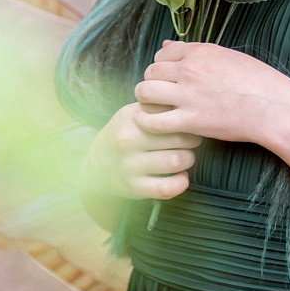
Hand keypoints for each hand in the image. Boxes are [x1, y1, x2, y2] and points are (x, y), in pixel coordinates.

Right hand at [80, 102, 200, 224]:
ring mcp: (130, 165)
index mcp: (131, 117)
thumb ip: (157, 106)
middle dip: (192, 140)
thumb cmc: (126, 134)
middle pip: (178, 137)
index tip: (187, 122)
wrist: (97, 165)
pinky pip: (166, 188)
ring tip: (185, 157)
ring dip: (188, 159)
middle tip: (192, 141)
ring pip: (176, 161)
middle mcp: (128, 140)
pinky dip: (181, 183)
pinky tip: (181, 177)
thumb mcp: (134, 114)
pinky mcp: (134, 187)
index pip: (170, 113)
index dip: (186, 118)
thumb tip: (187, 103)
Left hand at [133, 41, 289, 145]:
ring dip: (146, 100)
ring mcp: (188, 95)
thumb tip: (166, 45)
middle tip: (160, 94)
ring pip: (145, 92)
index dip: (161, 65)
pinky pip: (153, 120)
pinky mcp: (190, 121)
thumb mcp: (226, 56)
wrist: (273, 106)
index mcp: (199, 51)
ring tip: (155, 108)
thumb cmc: (256, 81)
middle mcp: (190, 69)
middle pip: (150, 71)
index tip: (168, 77)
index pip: (162, 53)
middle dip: (151, 82)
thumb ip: (195, 51)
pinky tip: (154, 124)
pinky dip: (147, 122)